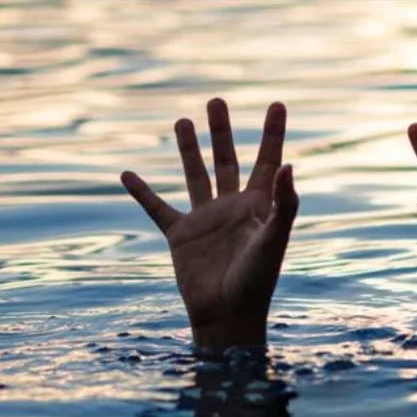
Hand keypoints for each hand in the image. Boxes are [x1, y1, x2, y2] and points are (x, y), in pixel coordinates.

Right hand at [121, 98, 297, 349]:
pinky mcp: (181, 235)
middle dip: (222, 132)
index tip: (277, 104)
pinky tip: (126, 174)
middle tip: (215, 101)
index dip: (273, 133)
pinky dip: (142, 192)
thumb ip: (284, 204)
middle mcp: (232, 208)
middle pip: (227, 160)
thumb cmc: (257, 282)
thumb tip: (289, 164)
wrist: (227, 315)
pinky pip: (158, 208)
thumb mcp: (273, 240)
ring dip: (188, 149)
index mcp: (259, 206)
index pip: (268, 161)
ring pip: (195, 175)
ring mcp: (205, 220)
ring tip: (183, 120)